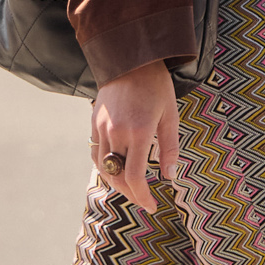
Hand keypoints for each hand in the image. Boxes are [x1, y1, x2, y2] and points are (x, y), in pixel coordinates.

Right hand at [92, 62, 178, 214]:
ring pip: (104, 167)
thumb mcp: (170, 116)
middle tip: (145, 201)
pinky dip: (106, 167)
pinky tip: (116, 170)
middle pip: (117, 177)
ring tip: (132, 189)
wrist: (129, 59)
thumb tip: (170, 176)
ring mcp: (101, 128)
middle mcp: (116, 133)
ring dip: (117, 183)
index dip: (142, 197)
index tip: (152, 206)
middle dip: (131, 194)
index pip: (134, 177)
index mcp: (138, 132)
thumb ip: (170, 148)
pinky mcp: (94, 123)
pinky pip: (96, 153)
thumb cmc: (156, 86)